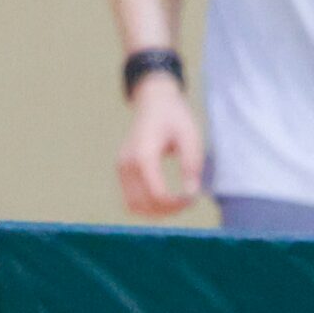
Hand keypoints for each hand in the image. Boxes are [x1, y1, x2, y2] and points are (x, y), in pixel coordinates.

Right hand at [117, 71, 203, 216]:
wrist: (154, 101)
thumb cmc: (175, 117)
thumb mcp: (190, 137)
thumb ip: (190, 165)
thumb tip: (191, 193)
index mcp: (143, 154)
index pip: (156, 194)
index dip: (175, 204)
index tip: (192, 199)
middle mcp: (127, 163)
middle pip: (142, 204)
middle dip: (166, 211)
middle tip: (187, 203)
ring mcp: (121, 167)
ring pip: (132, 206)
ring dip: (154, 211)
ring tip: (176, 203)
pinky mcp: (121, 170)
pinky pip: (130, 198)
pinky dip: (146, 204)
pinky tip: (166, 198)